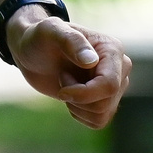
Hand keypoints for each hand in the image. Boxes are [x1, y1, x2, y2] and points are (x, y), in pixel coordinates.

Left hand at [10, 11, 130, 128]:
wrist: (32, 52)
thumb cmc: (40, 37)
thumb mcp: (49, 31)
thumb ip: (71, 41)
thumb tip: (92, 61)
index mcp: (112, 49)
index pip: (109, 85)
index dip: (84, 94)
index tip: (61, 90)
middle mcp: (120, 67)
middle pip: (105, 102)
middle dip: (76, 98)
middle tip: (62, 77)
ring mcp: (115, 85)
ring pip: (102, 114)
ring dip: (76, 106)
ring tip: (66, 85)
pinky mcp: (105, 100)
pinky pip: (98, 121)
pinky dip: (79, 114)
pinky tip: (70, 96)